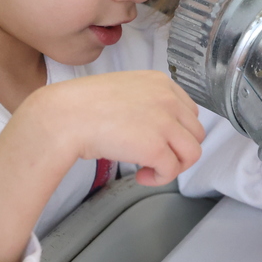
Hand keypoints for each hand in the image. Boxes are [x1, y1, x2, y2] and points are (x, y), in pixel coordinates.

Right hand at [34, 70, 204, 185]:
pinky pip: (172, 170)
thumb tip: (159, 128)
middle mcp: (168, 99)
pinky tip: (142, 176)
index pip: (189, 111)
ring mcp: (164, 122)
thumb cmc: (84, 106)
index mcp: (161, 82)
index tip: (161, 141)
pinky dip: (160, 178)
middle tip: (156, 158)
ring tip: (151, 169)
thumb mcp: (125, 90)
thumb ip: (148, 102)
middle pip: (196, 133)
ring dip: (174, 165)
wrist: (65, 116)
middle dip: (178, 149)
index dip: (178, 132)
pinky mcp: (156, 147)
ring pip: (192, 153)